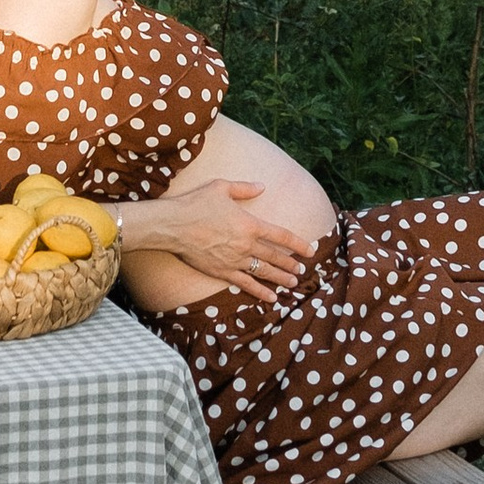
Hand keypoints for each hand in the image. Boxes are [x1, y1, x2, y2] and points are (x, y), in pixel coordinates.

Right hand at [134, 178, 318, 302]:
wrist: (172, 225)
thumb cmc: (196, 203)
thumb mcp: (222, 187)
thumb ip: (244, 188)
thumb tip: (262, 186)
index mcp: (250, 224)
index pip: (282, 236)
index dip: (299, 244)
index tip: (311, 250)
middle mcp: (247, 244)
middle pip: (276, 256)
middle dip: (291, 264)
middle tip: (302, 270)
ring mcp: (235, 260)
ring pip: (264, 272)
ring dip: (281, 278)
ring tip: (293, 283)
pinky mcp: (222, 271)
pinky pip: (246, 284)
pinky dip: (260, 291)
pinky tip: (271, 297)